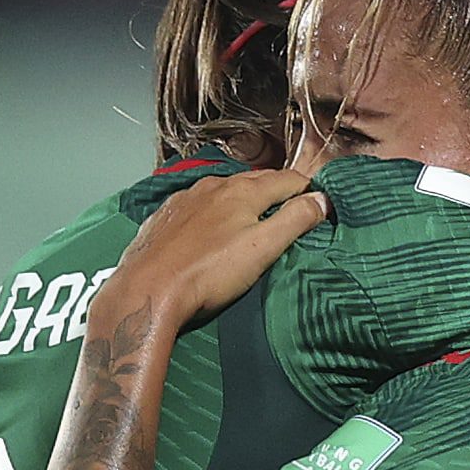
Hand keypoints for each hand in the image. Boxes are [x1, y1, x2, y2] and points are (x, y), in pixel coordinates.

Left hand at [103, 170, 331, 327]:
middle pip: (256, 180)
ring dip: (244, 196)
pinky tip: (212, 223)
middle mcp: (213, 186)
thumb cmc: (209, 273)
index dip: (309, 189)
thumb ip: (295, 221)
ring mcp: (186, 199)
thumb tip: (323, 199)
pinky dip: (214, 207)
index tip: (321, 201)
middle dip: (278, 189)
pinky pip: (198, 202)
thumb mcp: (262, 249)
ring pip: (225, 189)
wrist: (146, 290)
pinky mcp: (165, 215)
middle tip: (294, 206)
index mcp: (242, 191)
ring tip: (255, 213)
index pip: (288, 180)